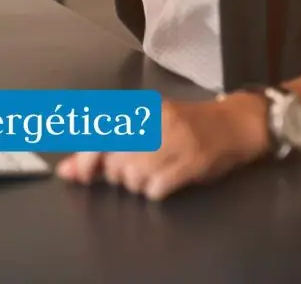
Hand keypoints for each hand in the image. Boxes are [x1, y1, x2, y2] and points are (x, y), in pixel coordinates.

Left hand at [56, 93, 270, 199]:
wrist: (234, 122)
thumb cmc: (185, 124)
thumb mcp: (144, 127)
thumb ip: (103, 148)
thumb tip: (66, 170)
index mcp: (138, 109)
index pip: (99, 134)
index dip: (84, 159)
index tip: (81, 176)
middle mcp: (154, 120)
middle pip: (114, 160)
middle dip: (116, 174)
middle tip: (130, 171)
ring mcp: (175, 140)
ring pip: (134, 176)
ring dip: (137, 185)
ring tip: (149, 177)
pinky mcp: (193, 161)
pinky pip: (158, 187)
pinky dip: (155, 191)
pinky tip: (162, 184)